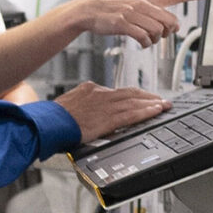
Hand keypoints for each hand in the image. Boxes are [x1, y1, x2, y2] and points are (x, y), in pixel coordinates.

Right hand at [57, 82, 171, 143]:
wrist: (48, 123)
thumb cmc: (53, 118)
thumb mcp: (67, 106)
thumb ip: (81, 106)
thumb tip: (87, 113)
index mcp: (90, 90)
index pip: (116, 91)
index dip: (131, 94)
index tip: (140, 97)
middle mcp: (100, 94)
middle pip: (129, 93)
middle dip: (147, 96)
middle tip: (160, 99)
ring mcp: (105, 105)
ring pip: (134, 101)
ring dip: (152, 103)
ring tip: (164, 105)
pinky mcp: (108, 118)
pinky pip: (132, 113)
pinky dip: (147, 111)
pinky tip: (157, 110)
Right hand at [70, 0, 212, 46]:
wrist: (91, 9)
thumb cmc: (115, 9)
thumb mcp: (136, 4)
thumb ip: (154, 12)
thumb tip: (170, 27)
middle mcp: (143, 3)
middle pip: (170, 20)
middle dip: (169, 32)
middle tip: (160, 35)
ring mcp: (133, 13)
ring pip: (158, 31)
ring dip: (155, 40)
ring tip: (147, 39)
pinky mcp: (123, 23)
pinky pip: (143, 37)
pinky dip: (146, 43)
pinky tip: (141, 43)